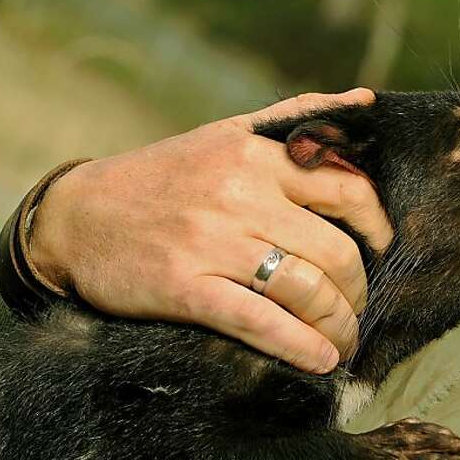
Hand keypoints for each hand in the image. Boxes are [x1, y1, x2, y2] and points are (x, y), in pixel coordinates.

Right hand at [26, 89, 391, 372]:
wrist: (76, 216)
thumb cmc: (161, 177)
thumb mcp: (225, 133)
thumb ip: (294, 116)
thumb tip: (364, 100)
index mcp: (256, 158)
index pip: (347, 190)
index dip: (377, 225)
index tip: (382, 248)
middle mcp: (241, 197)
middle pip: (335, 251)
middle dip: (358, 290)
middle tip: (357, 308)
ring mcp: (213, 244)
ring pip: (306, 289)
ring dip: (337, 325)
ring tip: (342, 340)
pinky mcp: (185, 288)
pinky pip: (261, 323)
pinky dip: (300, 346)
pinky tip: (319, 360)